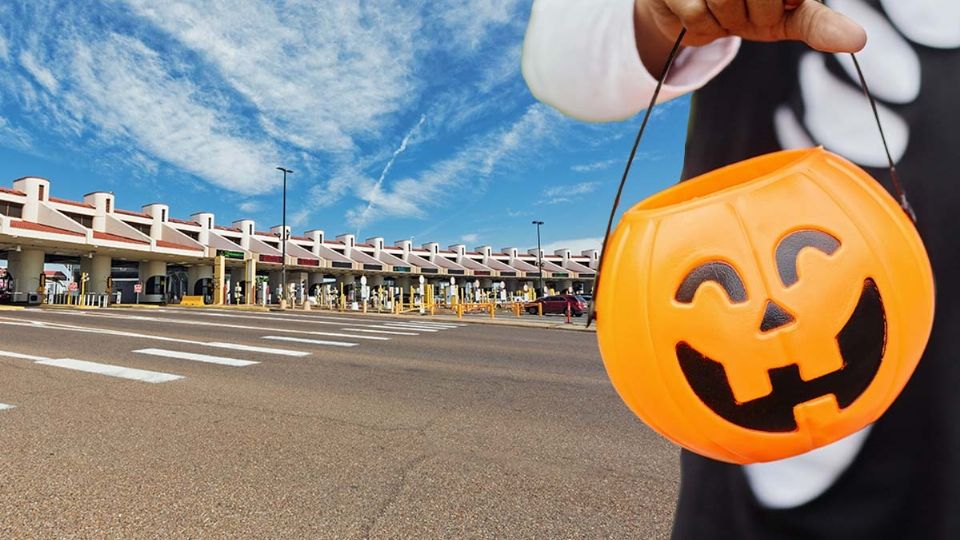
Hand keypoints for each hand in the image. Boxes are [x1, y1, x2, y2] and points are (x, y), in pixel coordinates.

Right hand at [635, 0, 865, 74]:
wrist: (688, 14)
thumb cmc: (743, 9)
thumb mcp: (785, 17)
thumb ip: (819, 25)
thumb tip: (857, 40)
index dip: (784, 3)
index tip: (785, 2)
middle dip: (757, 13)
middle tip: (747, 11)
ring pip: (726, 2)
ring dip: (724, 20)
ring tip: (720, 11)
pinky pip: (696, 13)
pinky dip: (700, 25)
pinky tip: (697, 11)